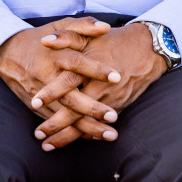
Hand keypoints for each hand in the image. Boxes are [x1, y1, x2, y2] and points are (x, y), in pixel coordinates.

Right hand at [0, 18, 120, 147]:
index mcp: (55, 55)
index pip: (77, 63)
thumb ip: (82, 26)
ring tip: (109, 134)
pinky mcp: (35, 105)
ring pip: (64, 113)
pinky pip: (55, 120)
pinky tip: (92, 138)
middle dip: (91, 107)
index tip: (117, 77)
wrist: (5, 53)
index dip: (96, 70)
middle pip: (70, 95)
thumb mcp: (57, 27)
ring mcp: (40, 93)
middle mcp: (47, 75)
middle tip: (113, 116)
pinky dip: (72, 131)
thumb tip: (105, 27)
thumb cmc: (38, 39)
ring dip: (86, 126)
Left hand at [36, 22, 168, 149]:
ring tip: (49, 146)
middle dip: (57, 124)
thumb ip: (66, 37)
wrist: (146, 50)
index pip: (68, 82)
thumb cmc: (112, 41)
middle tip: (38, 135)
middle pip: (77, 109)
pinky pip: (99, 125)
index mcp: (89, 68)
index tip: (34, 103)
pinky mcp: (118, 106)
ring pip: (87, 122)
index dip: (52, 92)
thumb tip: (44, 41)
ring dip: (68, 136)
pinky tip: (70, 142)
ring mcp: (110, 100)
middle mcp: (100, 87)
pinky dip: (85, 135)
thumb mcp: (89, 35)